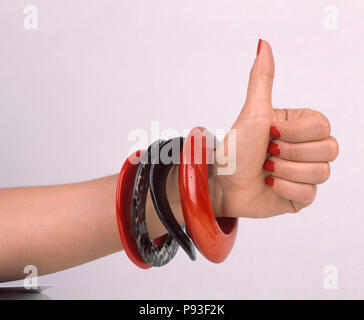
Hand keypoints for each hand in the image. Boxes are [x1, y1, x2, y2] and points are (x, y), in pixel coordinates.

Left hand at [212, 40, 338, 217]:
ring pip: (321, 172)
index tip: (270, 133)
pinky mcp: (300, 196)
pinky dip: (285, 189)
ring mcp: (305, 173)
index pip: (324, 126)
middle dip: (290, 153)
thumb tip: (263, 45)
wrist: (223, 184)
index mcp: (298, 127)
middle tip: (267, 153)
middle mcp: (305, 148)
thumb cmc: (235, 149)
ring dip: (285, 171)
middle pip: (329, 149)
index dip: (296, 132)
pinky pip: (310, 194)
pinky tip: (269, 185)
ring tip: (265, 169)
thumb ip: (262, 80)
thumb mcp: (252, 112)